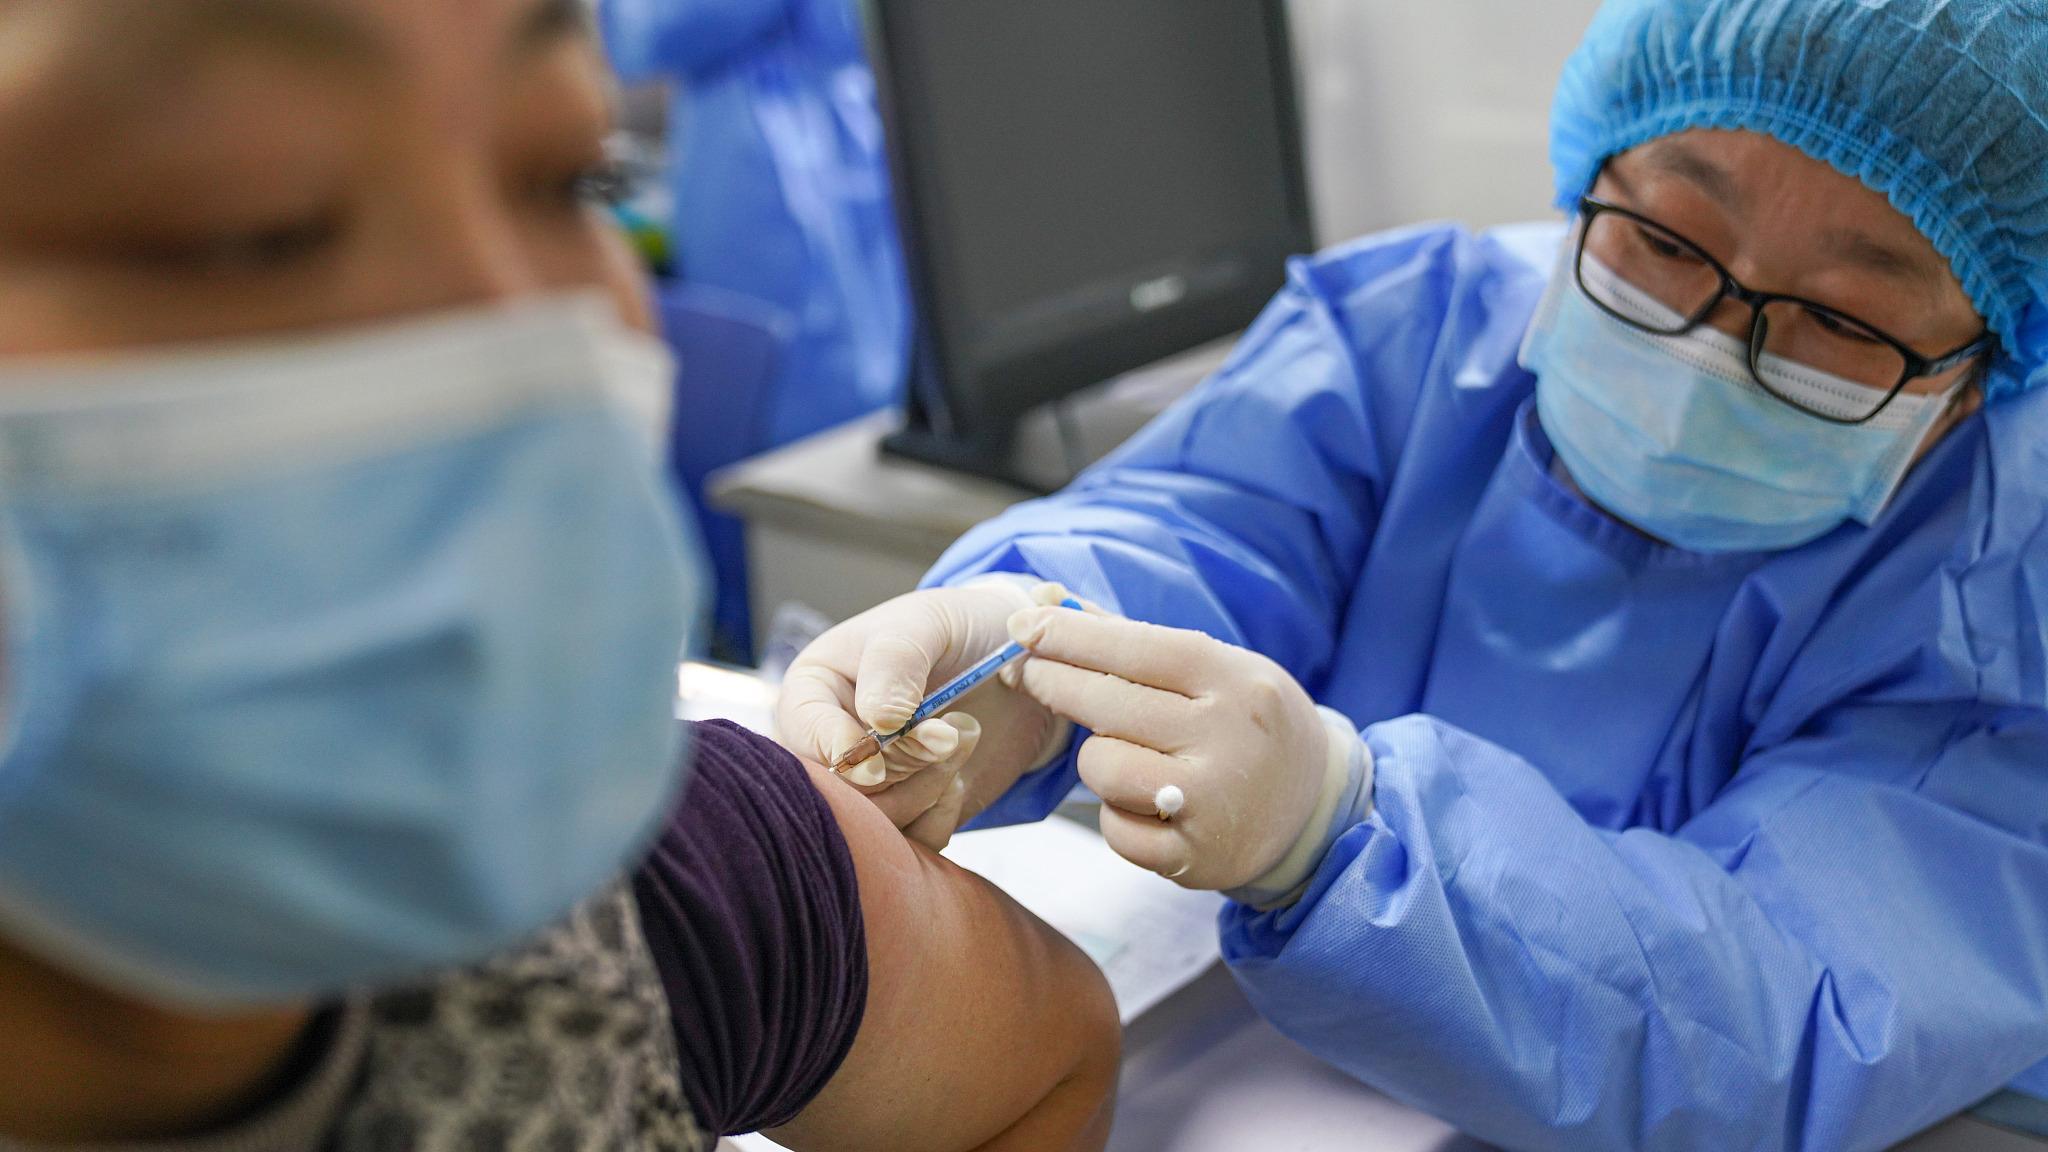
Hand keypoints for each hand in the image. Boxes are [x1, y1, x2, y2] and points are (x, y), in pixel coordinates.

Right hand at [776, 580, 1072, 847]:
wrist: (1016, 661)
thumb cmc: (954, 629)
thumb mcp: (923, 624)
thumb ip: (895, 663)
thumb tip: (877, 720)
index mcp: (814, 692)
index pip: (804, 732)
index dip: (837, 750)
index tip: (875, 762)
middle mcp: (830, 746)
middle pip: (839, 788)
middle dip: (899, 766)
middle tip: (949, 733)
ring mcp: (869, 786)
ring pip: (878, 823)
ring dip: (928, 786)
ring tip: (963, 735)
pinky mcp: (910, 814)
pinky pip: (915, 841)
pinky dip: (944, 812)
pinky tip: (962, 772)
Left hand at [1004, 604, 1340, 891]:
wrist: (1316, 806)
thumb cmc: (1247, 721)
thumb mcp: (1218, 669)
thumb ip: (1139, 646)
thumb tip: (1049, 610)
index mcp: (1233, 681)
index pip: (1135, 648)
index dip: (1070, 635)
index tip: (1022, 624)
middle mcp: (1226, 738)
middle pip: (1107, 705)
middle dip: (1053, 684)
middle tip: (1027, 674)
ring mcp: (1213, 802)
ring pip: (1102, 768)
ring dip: (1094, 760)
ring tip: (1120, 755)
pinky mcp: (1197, 858)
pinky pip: (1116, 831)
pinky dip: (1116, 816)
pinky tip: (1141, 804)